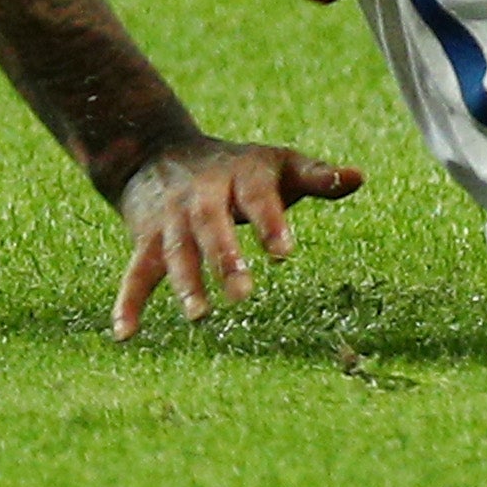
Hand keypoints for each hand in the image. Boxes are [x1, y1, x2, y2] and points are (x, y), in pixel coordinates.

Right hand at [107, 135, 357, 336]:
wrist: (157, 152)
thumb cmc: (237, 168)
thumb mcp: (277, 165)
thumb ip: (318, 177)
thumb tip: (360, 177)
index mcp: (242, 174)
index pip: (258, 194)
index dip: (271, 221)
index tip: (284, 253)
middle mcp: (204, 194)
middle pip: (212, 223)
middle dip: (225, 257)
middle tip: (244, 294)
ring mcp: (173, 218)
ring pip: (177, 249)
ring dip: (186, 281)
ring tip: (199, 315)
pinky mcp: (147, 239)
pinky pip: (136, 271)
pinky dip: (128, 301)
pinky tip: (125, 334)